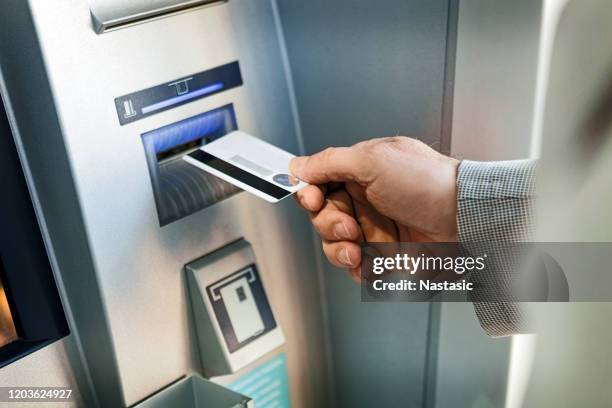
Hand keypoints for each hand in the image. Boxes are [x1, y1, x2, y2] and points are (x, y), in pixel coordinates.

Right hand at [290, 137, 459, 281]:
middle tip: (348, 227)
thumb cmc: (428, 184)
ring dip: (340, 250)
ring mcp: (374, 228)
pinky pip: (357, 266)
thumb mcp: (373, 161)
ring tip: (358, 250)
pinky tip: (370, 263)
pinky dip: (359, 269)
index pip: (319, 184)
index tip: (313, 200)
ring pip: (335, 244)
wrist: (464, 219)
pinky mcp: (384, 254)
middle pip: (323, 217)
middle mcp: (365, 200)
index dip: (310, 194)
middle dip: (329, 225)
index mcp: (360, 172)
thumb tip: (299, 165)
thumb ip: (330, 162)